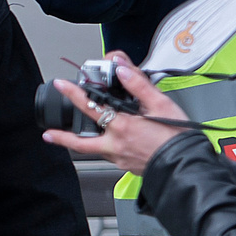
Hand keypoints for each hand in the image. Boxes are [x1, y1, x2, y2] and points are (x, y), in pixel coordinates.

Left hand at [39, 53, 191, 174]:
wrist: (187, 166)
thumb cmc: (178, 138)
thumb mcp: (162, 105)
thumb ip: (138, 85)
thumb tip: (122, 68)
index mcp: (122, 126)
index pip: (91, 106)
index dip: (74, 94)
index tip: (62, 85)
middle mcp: (116, 145)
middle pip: (81, 142)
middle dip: (62, 136)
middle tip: (48, 133)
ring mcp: (121, 158)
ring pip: (95, 151)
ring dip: (81, 145)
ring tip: (69, 141)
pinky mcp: (129, 167)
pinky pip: (110, 158)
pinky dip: (105, 151)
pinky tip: (110, 147)